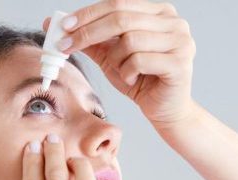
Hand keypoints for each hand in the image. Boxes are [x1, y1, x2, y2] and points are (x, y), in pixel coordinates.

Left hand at [43, 0, 196, 127]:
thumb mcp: (111, 57)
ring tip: (120, 71)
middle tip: (66, 46)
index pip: (117, 3)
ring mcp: (180, 41)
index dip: (88, 14)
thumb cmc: (141, 81)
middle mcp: (174, 22)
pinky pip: (139, 60)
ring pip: (129, 40)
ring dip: (115, 60)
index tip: (64, 27)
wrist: (165, 110)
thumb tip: (56, 24)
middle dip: (88, 33)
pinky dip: (127, 72)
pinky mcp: (180, 63)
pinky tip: (132, 80)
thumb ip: (90, 39)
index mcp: (159, 12)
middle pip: (121, 18)